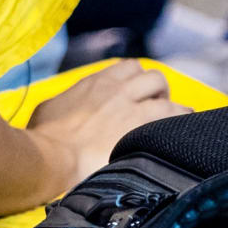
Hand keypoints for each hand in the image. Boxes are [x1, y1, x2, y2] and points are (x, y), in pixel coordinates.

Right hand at [23, 60, 180, 203]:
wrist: (52, 158)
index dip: (136, 81)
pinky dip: (181, 122)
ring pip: (166, 92)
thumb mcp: (49, 110)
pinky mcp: (144, 129)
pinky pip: (175, 116)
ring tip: (176, 120)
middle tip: (156, 108)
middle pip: (152, 76)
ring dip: (173, 106)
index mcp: (96, 83)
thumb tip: (67, 107)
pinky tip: (184, 133)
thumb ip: (67, 103)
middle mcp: (118, 90)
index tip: (137, 95)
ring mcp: (133, 108)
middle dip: (157, 90)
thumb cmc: (43, 139)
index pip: (127, 69)